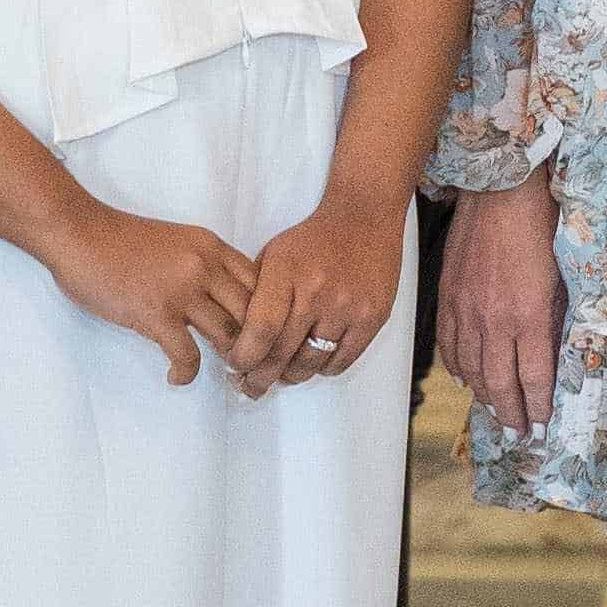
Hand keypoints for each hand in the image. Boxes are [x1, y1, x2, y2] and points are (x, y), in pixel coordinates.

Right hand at [51, 194, 256, 390]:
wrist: (78, 234)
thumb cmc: (121, 240)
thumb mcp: (178, 241)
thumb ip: (204, 265)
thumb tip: (225, 301)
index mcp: (212, 246)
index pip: (263, 283)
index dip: (268, 314)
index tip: (259, 335)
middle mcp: (204, 266)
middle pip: (254, 314)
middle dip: (256, 344)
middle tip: (246, 362)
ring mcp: (181, 290)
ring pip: (229, 337)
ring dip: (229, 361)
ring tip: (221, 372)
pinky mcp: (155, 314)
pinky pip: (188, 355)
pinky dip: (186, 373)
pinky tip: (176, 377)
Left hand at [230, 180, 415, 400]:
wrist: (364, 217)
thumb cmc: (313, 239)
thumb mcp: (274, 255)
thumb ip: (256, 294)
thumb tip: (237, 339)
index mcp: (285, 272)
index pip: (259, 330)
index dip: (243, 357)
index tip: (235, 366)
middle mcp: (317, 292)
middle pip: (282, 353)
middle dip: (260, 378)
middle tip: (249, 388)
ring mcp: (347, 307)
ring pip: (311, 363)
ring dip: (291, 376)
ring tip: (280, 377)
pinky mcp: (372, 318)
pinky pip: (341, 361)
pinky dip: (322, 368)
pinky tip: (311, 364)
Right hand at [433, 174, 561, 434]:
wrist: (500, 190)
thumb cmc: (540, 225)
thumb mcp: (563, 277)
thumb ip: (556, 318)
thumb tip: (554, 352)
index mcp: (529, 317)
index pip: (533, 377)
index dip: (537, 406)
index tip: (541, 426)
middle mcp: (495, 321)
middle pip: (499, 382)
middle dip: (510, 413)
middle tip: (517, 434)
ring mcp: (466, 310)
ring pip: (471, 368)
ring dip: (484, 396)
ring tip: (494, 413)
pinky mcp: (449, 296)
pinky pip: (449, 343)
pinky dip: (456, 366)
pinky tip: (464, 379)